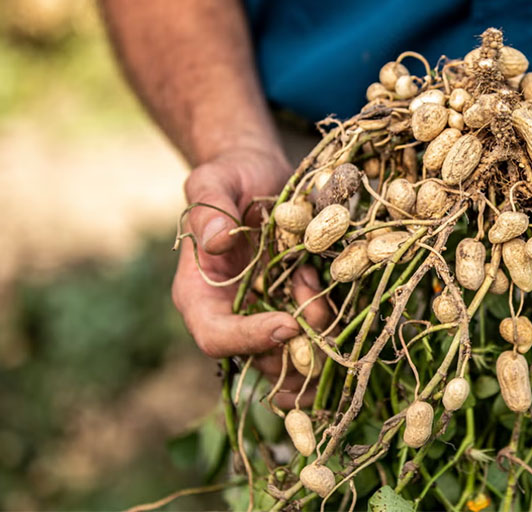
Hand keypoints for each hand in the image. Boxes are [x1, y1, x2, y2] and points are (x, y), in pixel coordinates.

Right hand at [172, 148, 330, 408]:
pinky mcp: (297, 304)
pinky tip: (330, 283)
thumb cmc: (231, 175)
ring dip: (318, 336)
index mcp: (200, 294)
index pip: (216, 337)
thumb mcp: (214, 181)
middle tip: (318, 311)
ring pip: (294, 355)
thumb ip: (210, 208)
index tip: (288, 324)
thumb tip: (216, 239)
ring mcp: (267, 313)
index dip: (251, 340)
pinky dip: (331, 319)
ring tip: (318, 287)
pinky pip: (317, 331)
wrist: (261, 172)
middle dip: (296, 347)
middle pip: (260, 359)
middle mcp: (232, 313)